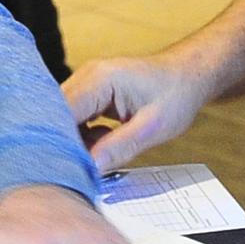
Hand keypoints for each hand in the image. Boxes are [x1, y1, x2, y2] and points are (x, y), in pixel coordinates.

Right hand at [61, 51, 205, 175]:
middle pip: (56, 115)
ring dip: (76, 141)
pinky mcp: (91, 93)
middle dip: (64, 143)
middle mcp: (86, 77)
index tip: (63, 167)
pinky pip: (74, 118)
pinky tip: (105, 141)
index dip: (58, 141)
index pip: (61, 112)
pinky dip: (84, 136)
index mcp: (100, 80)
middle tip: (81, 167)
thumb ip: (119, 147)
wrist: (189, 76)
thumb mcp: (153, 127)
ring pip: (63, 119)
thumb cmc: (176, 94)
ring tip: (102, 152)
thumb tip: (89, 167)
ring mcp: (87, 83)